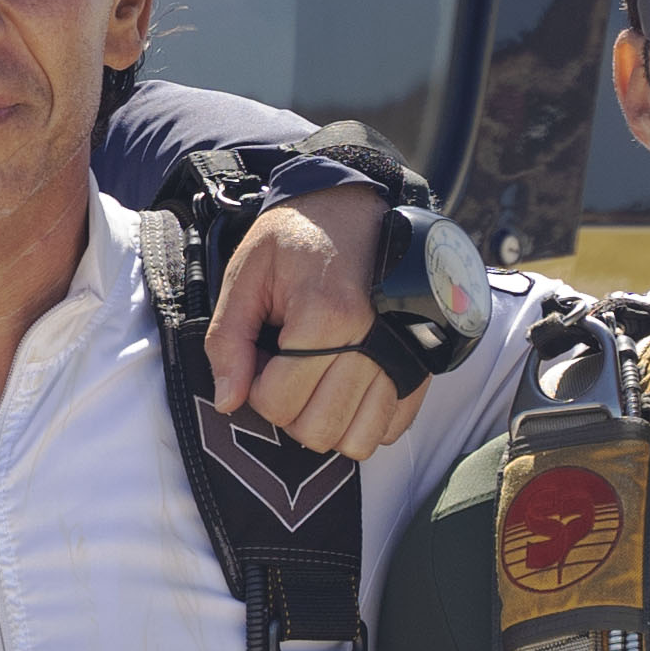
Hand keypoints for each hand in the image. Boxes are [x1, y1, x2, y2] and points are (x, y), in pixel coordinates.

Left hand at [202, 185, 416, 461]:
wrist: (359, 208)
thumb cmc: (299, 237)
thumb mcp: (247, 272)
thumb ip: (229, 339)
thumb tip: (227, 401)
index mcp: (325, 315)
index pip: (277, 402)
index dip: (256, 386)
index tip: (263, 350)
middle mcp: (372, 342)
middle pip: (317, 430)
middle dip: (290, 410)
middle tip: (287, 366)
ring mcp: (403, 358)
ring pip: (359, 442)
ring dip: (329, 423)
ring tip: (317, 379)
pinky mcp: (421, 368)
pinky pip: (392, 429)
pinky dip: (366, 421)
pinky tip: (347, 386)